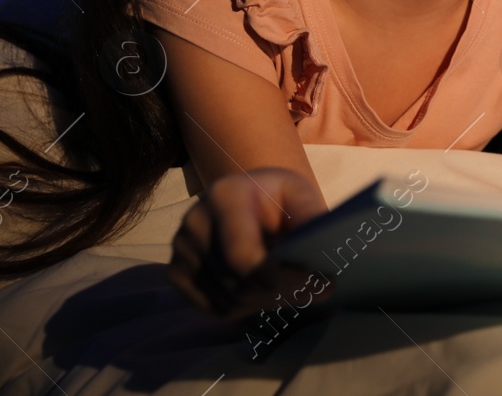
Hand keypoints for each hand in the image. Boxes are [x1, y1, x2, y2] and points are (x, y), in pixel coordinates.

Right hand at [168, 167, 331, 320]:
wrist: (242, 196)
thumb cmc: (275, 196)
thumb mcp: (299, 193)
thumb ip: (312, 217)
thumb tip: (324, 254)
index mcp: (224, 196)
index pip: (243, 255)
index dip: (280, 278)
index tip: (315, 280)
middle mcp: (194, 223)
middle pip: (238, 283)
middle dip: (283, 292)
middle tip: (318, 290)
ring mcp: (180, 251)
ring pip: (230, 300)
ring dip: (269, 301)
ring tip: (295, 286)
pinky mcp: (177, 273)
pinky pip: (216, 309)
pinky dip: (248, 307)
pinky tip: (265, 288)